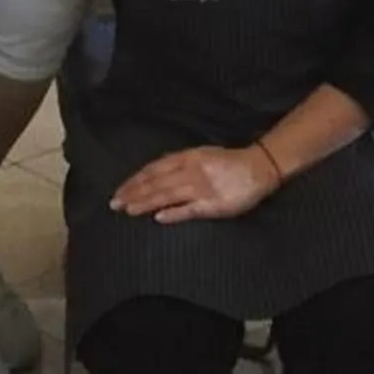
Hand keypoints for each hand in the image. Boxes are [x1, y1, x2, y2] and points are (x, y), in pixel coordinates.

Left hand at [111, 143, 278, 223]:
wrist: (258, 167)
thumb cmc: (228, 162)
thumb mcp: (201, 154)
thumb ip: (179, 163)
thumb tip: (155, 172)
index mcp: (187, 157)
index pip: (154, 169)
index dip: (135, 181)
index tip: (119, 191)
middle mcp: (191, 171)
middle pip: (156, 183)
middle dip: (134, 193)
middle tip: (115, 204)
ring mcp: (201, 187)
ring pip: (167, 195)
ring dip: (146, 203)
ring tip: (128, 210)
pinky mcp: (213, 204)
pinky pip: (190, 210)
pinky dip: (173, 213)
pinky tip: (159, 218)